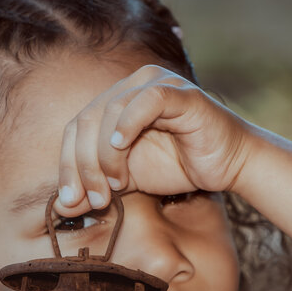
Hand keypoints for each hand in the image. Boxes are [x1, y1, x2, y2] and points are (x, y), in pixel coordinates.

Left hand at [55, 64, 253, 214]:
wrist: (230, 165)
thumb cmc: (180, 166)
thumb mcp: (128, 181)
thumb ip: (96, 189)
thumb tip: (61, 206)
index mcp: (115, 101)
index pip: (76, 128)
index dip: (68, 165)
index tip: (70, 200)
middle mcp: (132, 85)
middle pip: (87, 120)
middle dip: (83, 164)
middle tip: (94, 198)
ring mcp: (156, 84)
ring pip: (111, 111)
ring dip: (105, 154)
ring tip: (115, 184)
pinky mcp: (180, 93)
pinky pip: (146, 101)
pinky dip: (128, 123)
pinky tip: (121, 146)